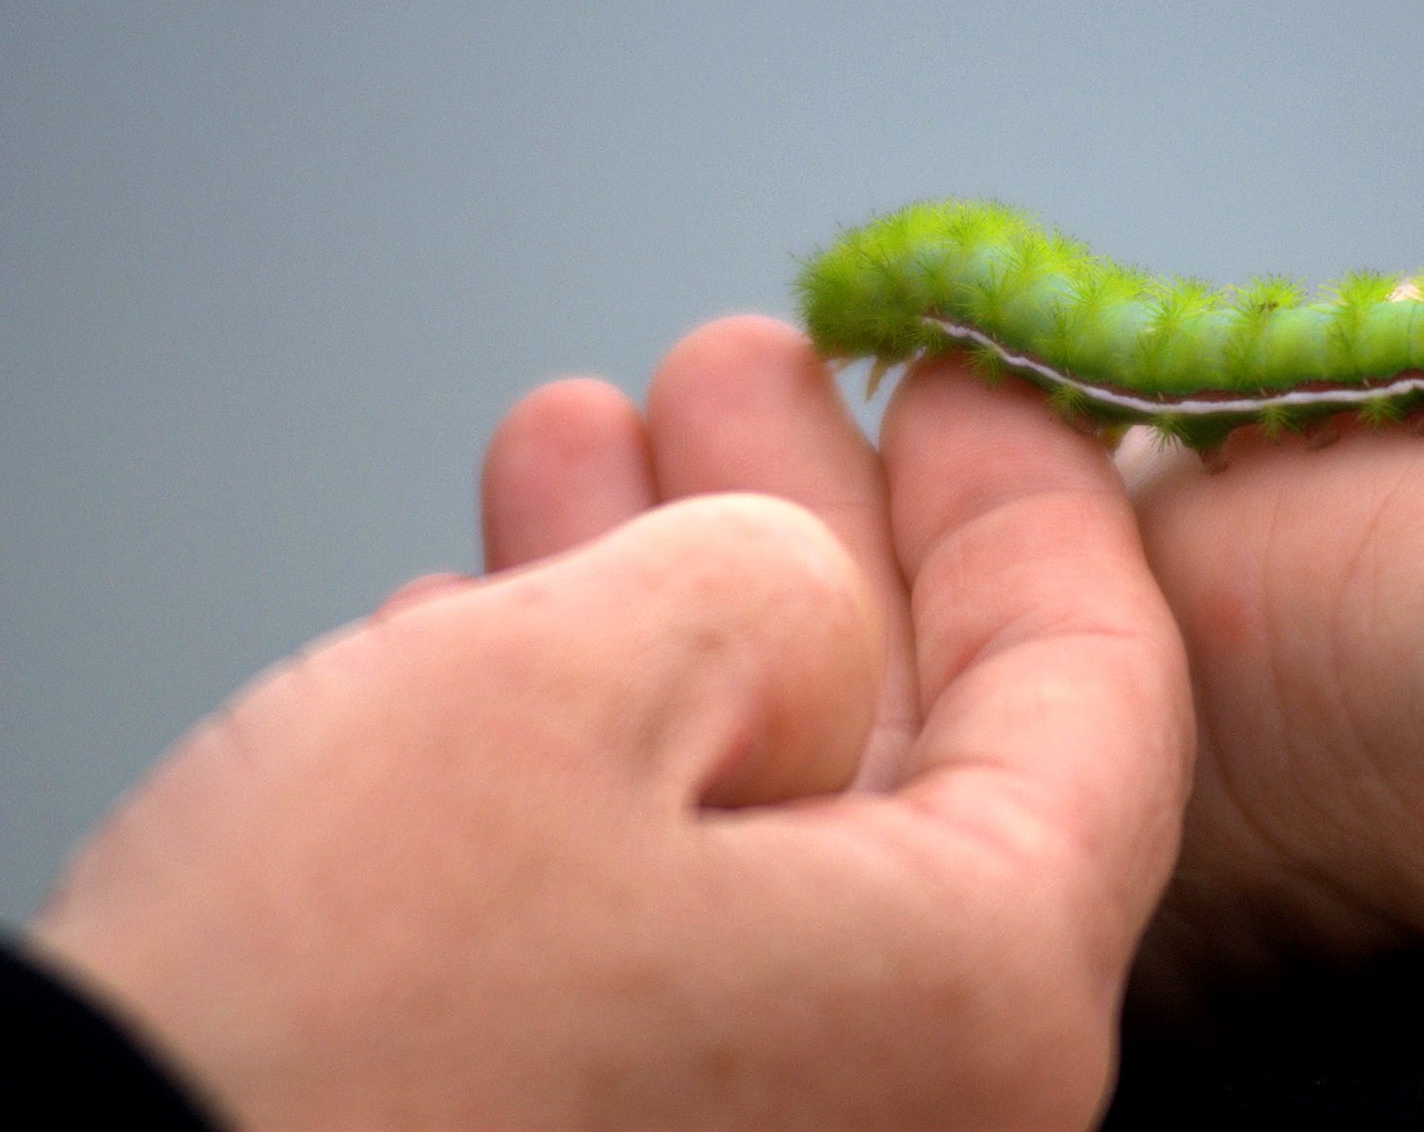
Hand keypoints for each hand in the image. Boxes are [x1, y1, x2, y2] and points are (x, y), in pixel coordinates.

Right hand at [31, 322, 1191, 1129]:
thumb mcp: (572, 688)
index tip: (944, 368)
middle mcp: (927, 1099)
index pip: (1100, 683)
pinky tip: (506, 637)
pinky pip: (685, 909)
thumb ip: (768, 583)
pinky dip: (609, 755)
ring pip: (781, 803)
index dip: (1020, 491)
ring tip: (571, 453)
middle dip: (804, 518)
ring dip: (670, 609)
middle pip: (925, 733)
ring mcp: (790, 1128)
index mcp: (983, 994)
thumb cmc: (323, 1031)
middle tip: (724, 374)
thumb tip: (802, 601)